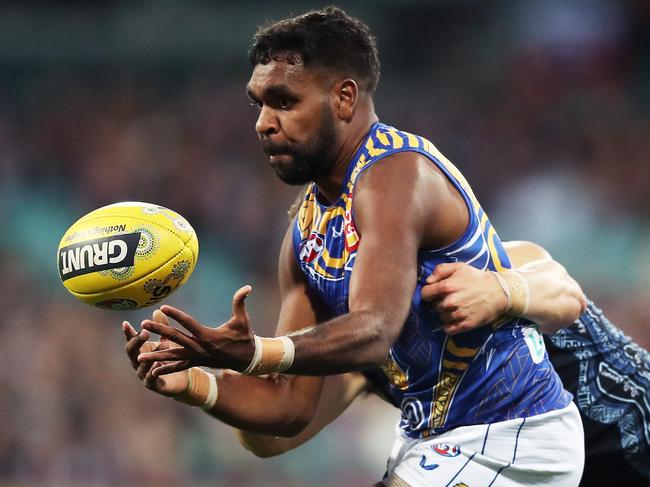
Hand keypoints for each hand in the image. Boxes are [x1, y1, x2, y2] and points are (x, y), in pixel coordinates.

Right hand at [123, 310, 188, 396]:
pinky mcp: (153, 386)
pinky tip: (156, 366)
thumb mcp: (169, 340)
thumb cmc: (172, 357)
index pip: (131, 341)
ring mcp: (143, 375)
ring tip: (154, 348)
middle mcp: (138, 363)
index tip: (125, 323)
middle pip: (131, 352)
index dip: (128, 333)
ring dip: (148, 357)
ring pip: (140, 366)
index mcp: (140, 351)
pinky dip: (152, 373)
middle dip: (136, 342)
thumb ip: (163, 327)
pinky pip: (150, 380)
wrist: (183, 378)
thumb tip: (157, 310)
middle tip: (145, 332)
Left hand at [137, 285, 255, 375]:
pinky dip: (166, 369)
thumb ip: (240, 303)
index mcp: (208, 336)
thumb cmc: (244, 337)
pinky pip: (178, 367)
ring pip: (173, 356)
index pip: (188, 324)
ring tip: (139, 356)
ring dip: (156, 356)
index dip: (176, 315)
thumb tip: (247, 287)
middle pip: (176, 338)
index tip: (163, 308)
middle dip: (159, 330)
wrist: (246, 360)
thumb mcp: (243, 320)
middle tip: (143, 324)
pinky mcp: (196, 363)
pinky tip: (152, 372)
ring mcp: (197, 357)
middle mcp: (199, 348)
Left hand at [421, 263, 507, 333]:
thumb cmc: (476, 278)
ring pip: (441, 318)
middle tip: (450, 299)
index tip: (435, 293)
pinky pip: (448, 329)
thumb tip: (428, 281)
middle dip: (439, 303)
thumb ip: (440, 270)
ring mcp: (458, 314)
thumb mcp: (459, 267)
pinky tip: (455, 319)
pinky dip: (449, 326)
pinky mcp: (466, 325)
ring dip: (445, 314)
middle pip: (434, 306)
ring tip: (456, 308)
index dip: (429, 293)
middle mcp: (450, 302)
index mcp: (447, 287)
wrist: (498, 291)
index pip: (425, 294)